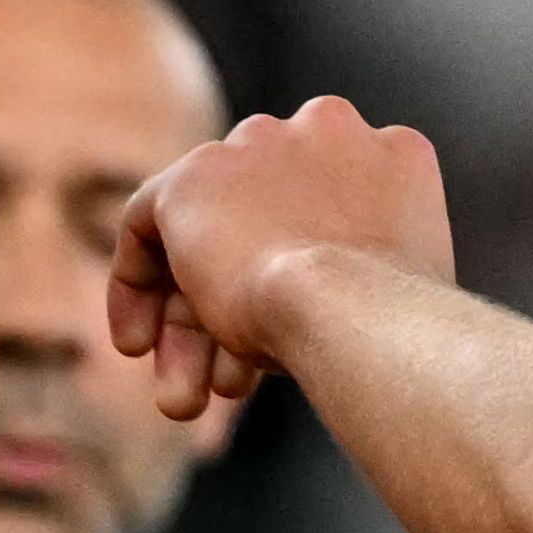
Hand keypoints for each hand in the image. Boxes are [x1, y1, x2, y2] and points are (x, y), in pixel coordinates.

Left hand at [108, 98, 456, 421]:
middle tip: (225, 390)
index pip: (323, 215)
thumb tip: (319, 298)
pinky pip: (148, 223)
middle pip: (264, 228)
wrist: (350, 304)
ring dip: (195, 328)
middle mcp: (326, 129)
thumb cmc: (388, 320)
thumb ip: (360, 264)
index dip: (301, 281)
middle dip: (240, 315)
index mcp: (390, 153)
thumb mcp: (395, 282)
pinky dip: (137, 285)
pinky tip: (136, 346)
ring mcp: (259, 146)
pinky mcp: (195, 176)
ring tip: (183, 403)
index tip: (285, 337)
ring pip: (212, 240)